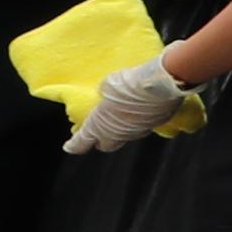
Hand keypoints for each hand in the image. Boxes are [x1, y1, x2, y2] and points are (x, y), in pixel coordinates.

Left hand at [66, 52, 191, 155]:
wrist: (162, 85)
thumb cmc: (130, 86)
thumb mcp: (108, 84)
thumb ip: (104, 92)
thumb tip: (107, 91)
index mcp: (98, 127)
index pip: (81, 143)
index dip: (74, 145)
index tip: (69, 147)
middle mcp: (117, 134)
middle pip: (106, 145)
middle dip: (101, 139)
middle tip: (99, 129)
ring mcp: (138, 131)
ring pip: (125, 136)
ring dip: (121, 128)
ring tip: (122, 113)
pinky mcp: (155, 124)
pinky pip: (143, 126)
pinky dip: (138, 120)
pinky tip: (140, 107)